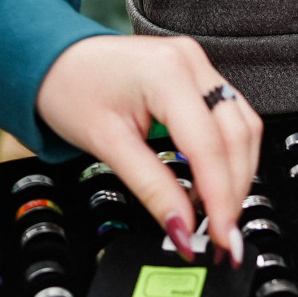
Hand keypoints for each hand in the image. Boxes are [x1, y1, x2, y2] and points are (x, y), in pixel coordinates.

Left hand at [35, 34, 261, 264]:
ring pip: (242, 125)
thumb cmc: (71, 89)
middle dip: (234, 190)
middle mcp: (191, 62)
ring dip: (237, 173)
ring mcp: (198, 64)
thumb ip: (151, 188)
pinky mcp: (198, 74)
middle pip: (237, 134)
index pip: (209, 145)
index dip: (220, 197)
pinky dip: (227, 154)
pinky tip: (215, 182)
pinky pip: (230, 117)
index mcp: (167, 72)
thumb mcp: (107, 144)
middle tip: (223, 234)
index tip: (219, 236)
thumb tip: (182, 227)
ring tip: (219, 214)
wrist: (54, 60)